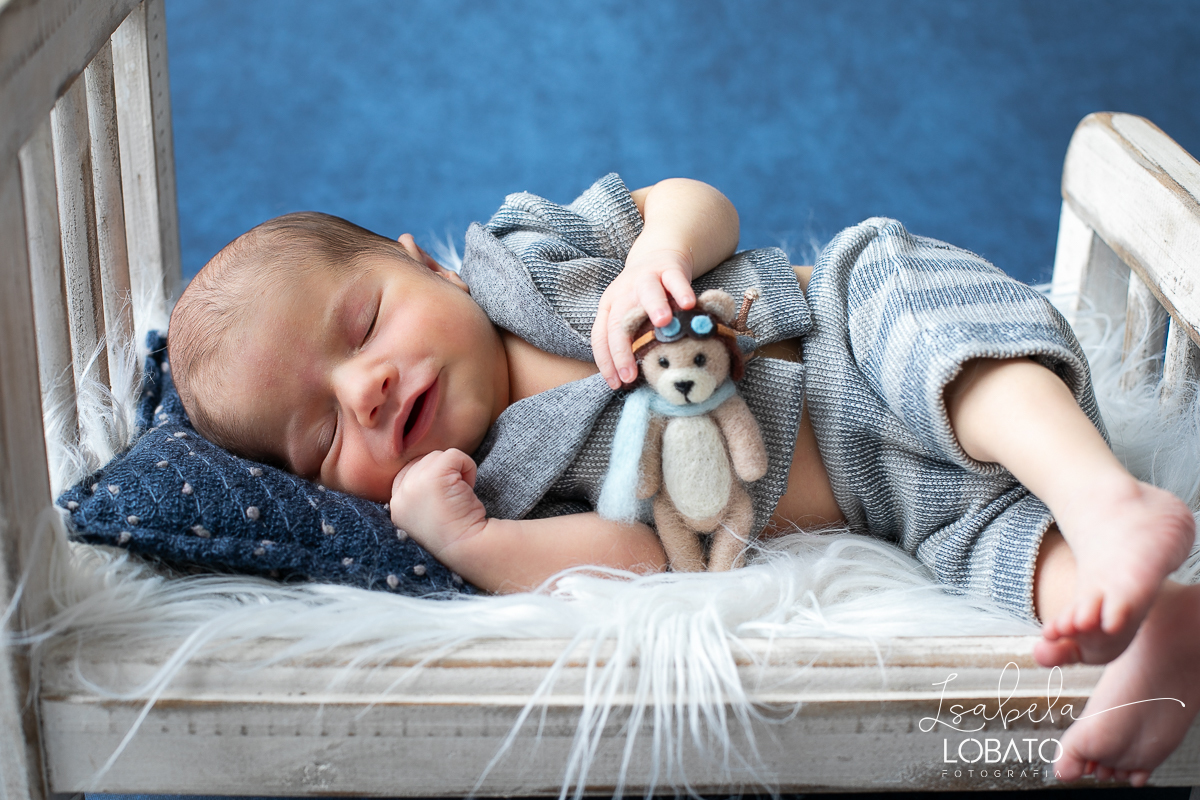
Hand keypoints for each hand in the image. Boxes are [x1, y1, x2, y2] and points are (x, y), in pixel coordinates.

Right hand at [389, 449, 487, 556]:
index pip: (407, 474)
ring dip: (456, 473)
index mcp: (396, 507)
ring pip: (438, 457)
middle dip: (442, 475)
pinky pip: (454, 455)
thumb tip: (430, 465)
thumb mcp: (426, 513)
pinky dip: (468, 468)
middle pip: (422, 462)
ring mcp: (414, 484)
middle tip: (454, 502)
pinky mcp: (433, 476)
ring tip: (460, 499)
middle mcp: (400, 495)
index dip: (430, 478)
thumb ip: (418, 492)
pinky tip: (469, 490)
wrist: (470, 548)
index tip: (445, 499)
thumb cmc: (456, 535)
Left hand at [592, 247, 695, 388]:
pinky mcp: (668, 269)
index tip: (616, 384)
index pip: (600, 337)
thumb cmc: (641, 297)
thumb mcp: (627, 315)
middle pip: (618, 321)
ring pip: (647, 293)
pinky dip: (681, 290)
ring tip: (662, 323)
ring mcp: (645, 279)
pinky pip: (674, 280)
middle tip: (630, 375)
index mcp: (609, 307)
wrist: (656, 255)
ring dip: (653, 307)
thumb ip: (630, 339)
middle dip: (622, 350)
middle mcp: (623, 294)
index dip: (606, 362)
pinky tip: (688, 304)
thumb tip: (632, 379)